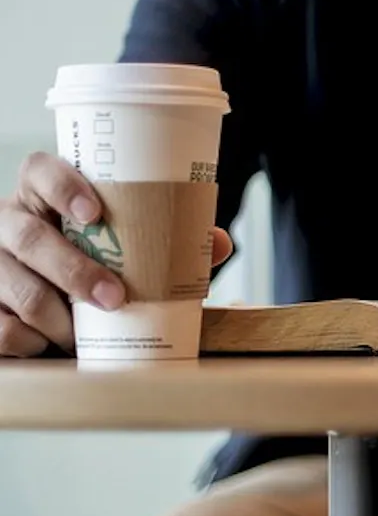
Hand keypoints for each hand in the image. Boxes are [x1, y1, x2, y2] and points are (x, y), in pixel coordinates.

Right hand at [0, 152, 233, 356]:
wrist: (43, 311)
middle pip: (28, 237)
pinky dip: (32, 342)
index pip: (39, 170)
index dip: (63, 185)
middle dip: (75, 271)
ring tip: (82, 335)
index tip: (95, 212)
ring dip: (58, 318)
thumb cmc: (89, 268)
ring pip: (18, 287)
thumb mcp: (122, 251)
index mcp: (41, 198)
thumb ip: (166, 243)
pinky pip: (1, 327)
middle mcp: (6, 223)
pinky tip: (49, 344)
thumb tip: (218, 242)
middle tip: (114, 298)